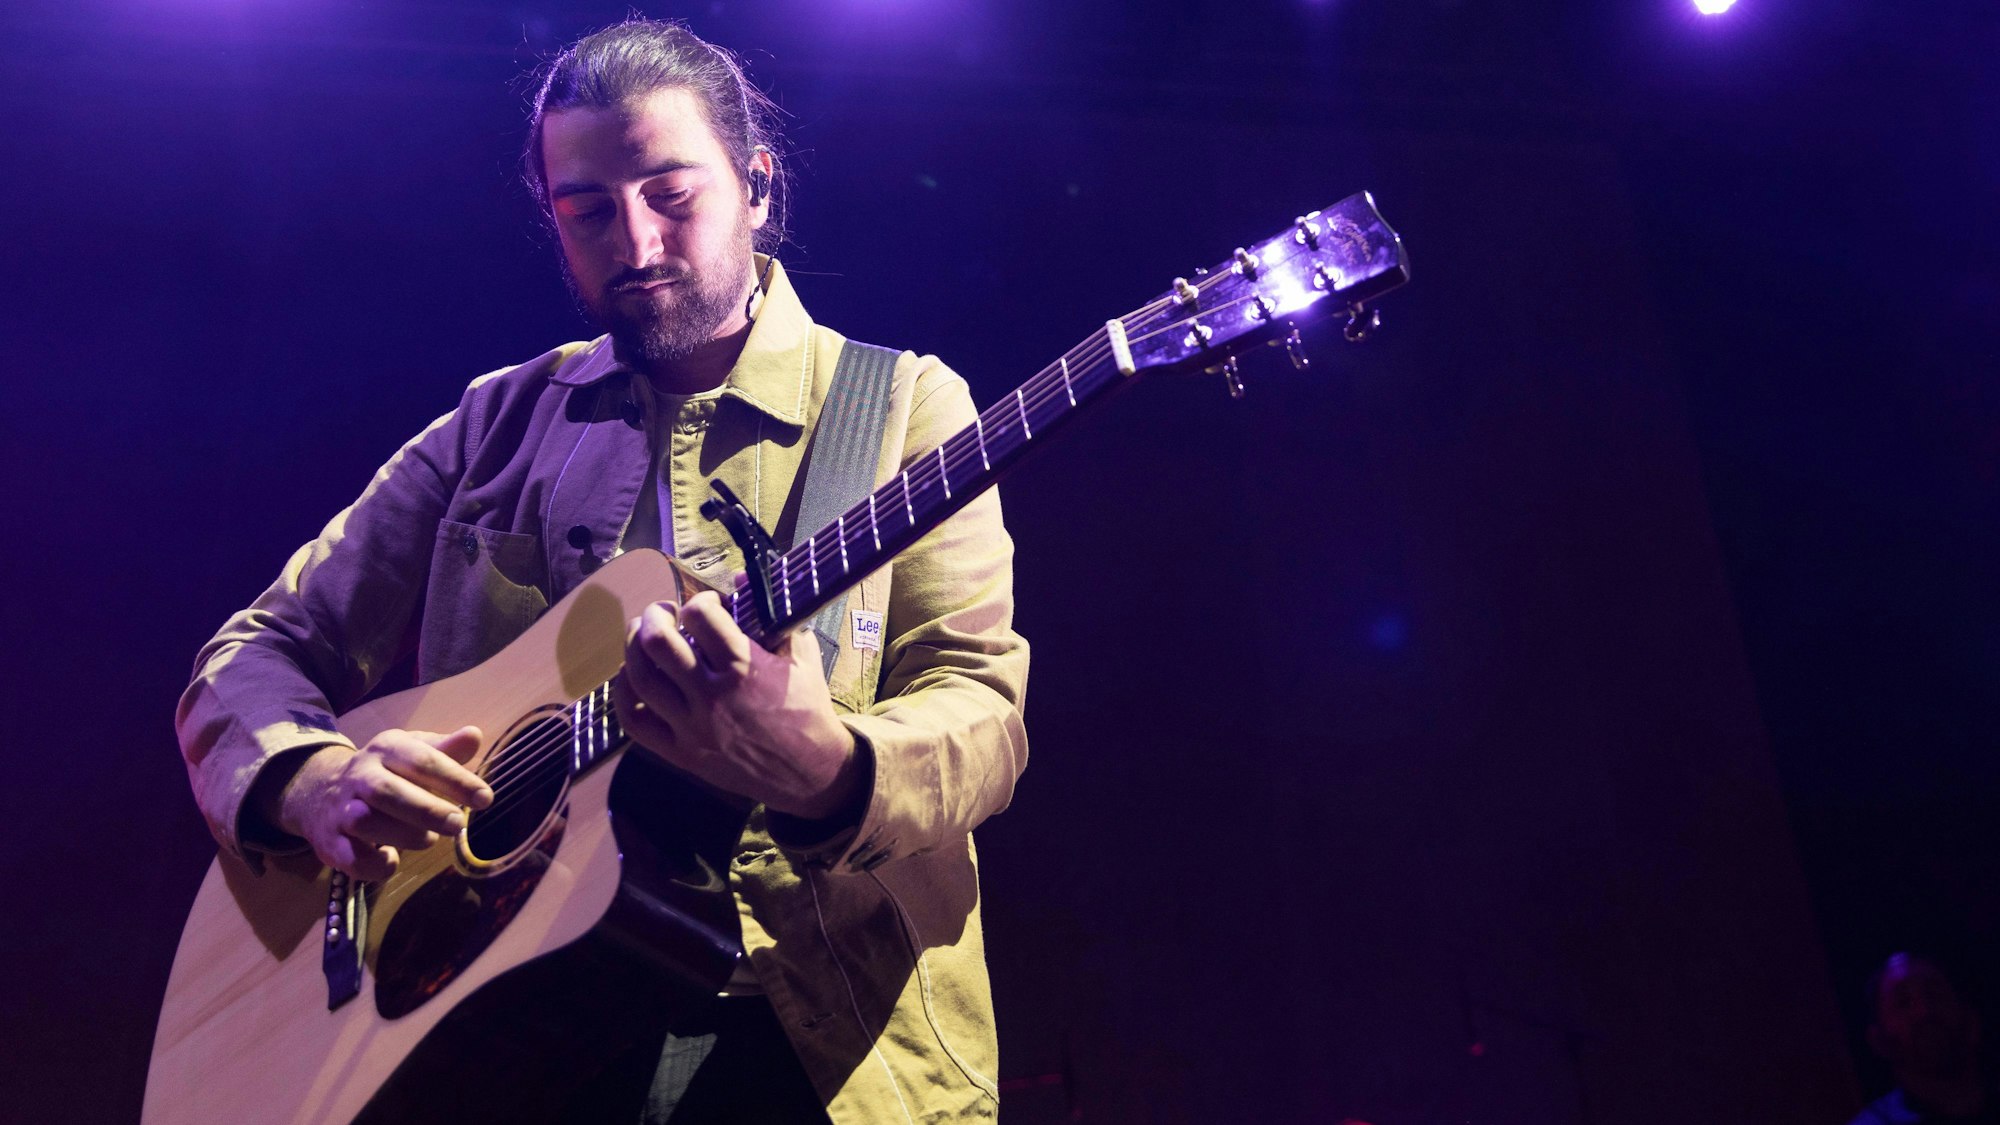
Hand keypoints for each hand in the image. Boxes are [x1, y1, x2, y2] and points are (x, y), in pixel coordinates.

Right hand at [276, 727, 492, 881]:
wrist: (322, 792)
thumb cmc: (387, 773)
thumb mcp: (413, 753)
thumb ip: (445, 750)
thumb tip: (474, 735)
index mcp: (386, 749)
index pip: (421, 760)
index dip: (455, 780)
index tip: (485, 799)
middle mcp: (360, 775)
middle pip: (386, 791)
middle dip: (426, 810)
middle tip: (458, 825)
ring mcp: (341, 809)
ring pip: (365, 822)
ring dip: (403, 835)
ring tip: (428, 839)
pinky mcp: (330, 842)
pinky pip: (351, 858)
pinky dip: (376, 865)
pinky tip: (393, 860)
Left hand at [613, 591, 862, 819]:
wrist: (808, 771)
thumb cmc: (807, 709)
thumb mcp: (801, 656)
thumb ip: (772, 616)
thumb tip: (741, 580)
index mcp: (745, 667)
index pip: (699, 616)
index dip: (700, 601)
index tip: (708, 605)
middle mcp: (712, 695)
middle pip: (658, 642)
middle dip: (654, 616)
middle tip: (662, 613)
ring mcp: (692, 726)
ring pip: (640, 678)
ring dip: (633, 647)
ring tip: (642, 636)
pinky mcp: (681, 752)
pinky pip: (634, 721)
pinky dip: (623, 694)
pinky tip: (630, 676)